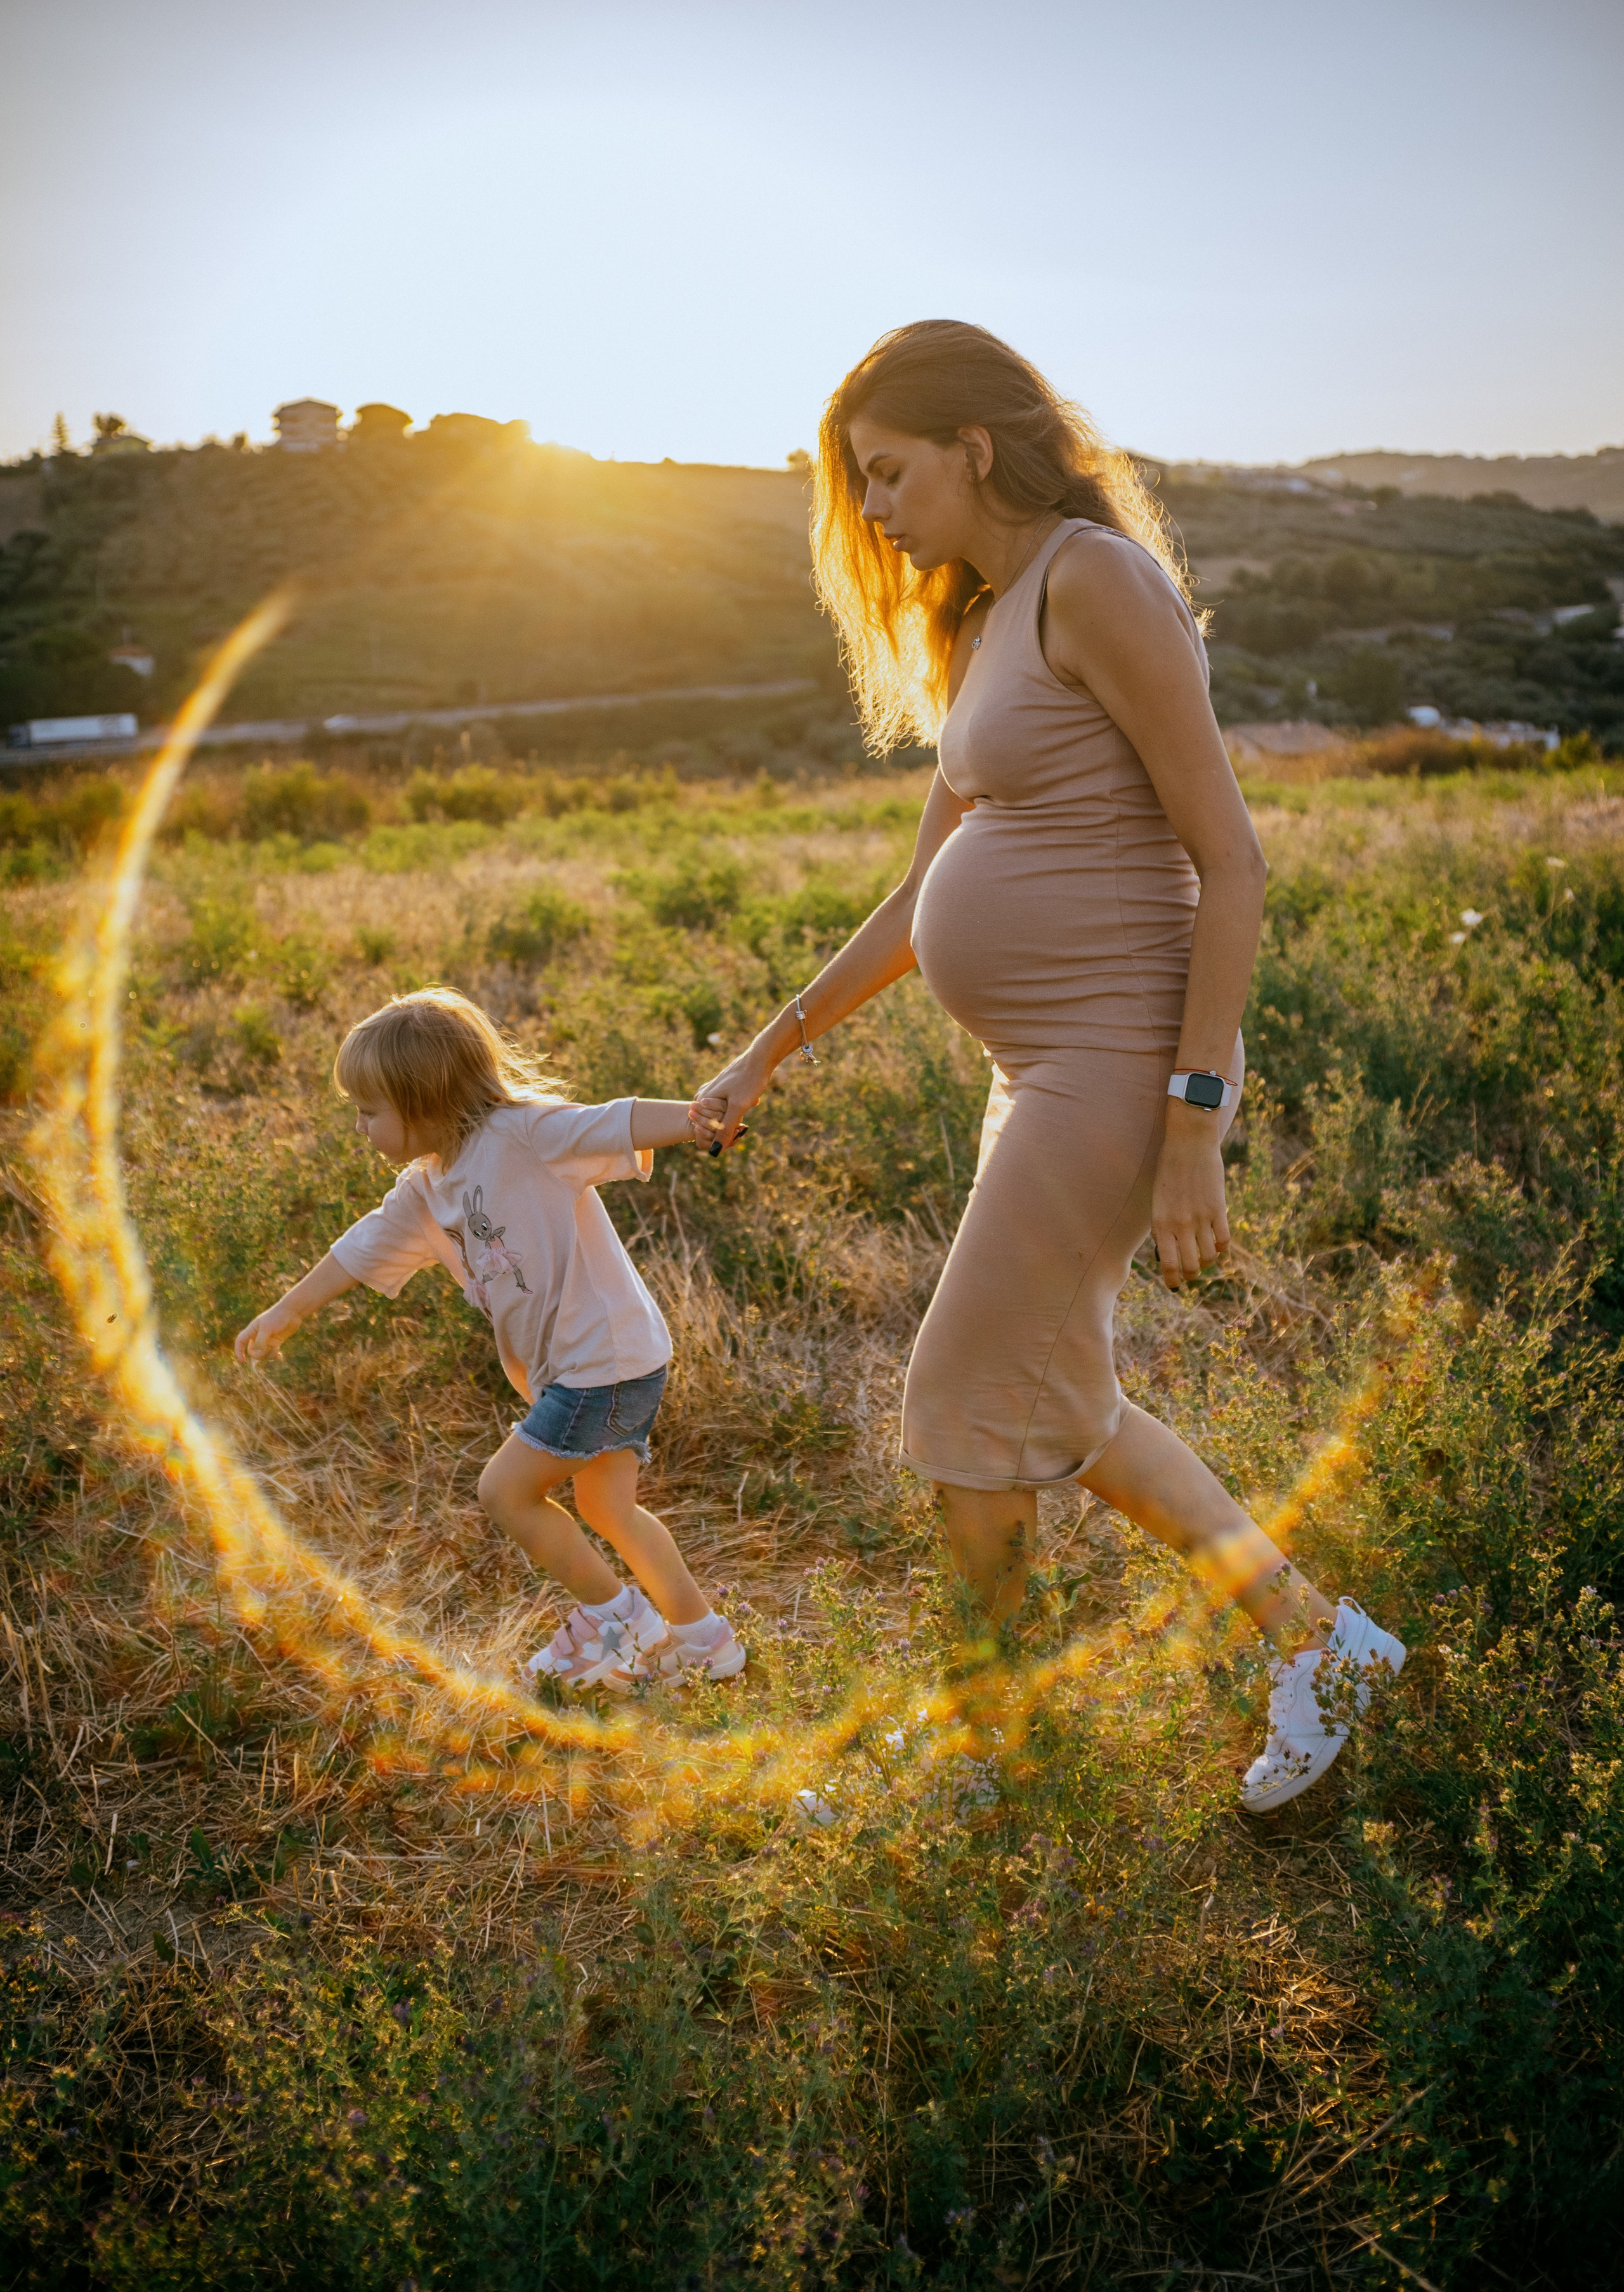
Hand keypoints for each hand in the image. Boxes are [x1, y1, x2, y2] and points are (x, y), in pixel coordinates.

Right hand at [234, 1297, 303, 1362]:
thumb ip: (261, 1341)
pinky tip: (280, 1356)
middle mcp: (258, 1335)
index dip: (239, 1351)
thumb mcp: (267, 1328)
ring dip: (269, 1355)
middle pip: (253, 1351)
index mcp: (252, 1329)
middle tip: (268, 1350)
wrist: (292, 1312)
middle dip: (259, 1355)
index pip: (240, 1341)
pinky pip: (272, 1353)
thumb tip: (259, 1353)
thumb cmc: (278, 1316)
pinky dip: (274, 1356)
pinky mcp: (276, 1341)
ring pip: (263, 1354)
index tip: (242, 1361)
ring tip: (277, 1349)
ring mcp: (268, 1339)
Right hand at [689, 1047, 772, 1153]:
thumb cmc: (748, 1080)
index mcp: (702, 1099)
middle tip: (746, 1122)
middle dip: (728, 1127)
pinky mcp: (721, 1087)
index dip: (721, 1135)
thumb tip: (715, 1152)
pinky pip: (724, 1106)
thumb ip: (725, 1129)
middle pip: (711, 1122)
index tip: (740, 1131)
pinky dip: (736, 1110)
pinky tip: (752, 1100)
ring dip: (733, 1118)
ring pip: (719, 1115)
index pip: (703, 1128)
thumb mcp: (737, 1108)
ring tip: (750, 1105)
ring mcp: (711, 1089)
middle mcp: (702, 1094)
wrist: (760, 1058)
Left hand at [1150, 1101, 1229, 1289]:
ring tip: (1204, 1258)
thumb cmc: (1169, 1169)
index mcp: (1161, 1223)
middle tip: (1191, 1273)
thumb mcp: (1158, 1199)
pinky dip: (1222, 1247)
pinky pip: (1224, 1240)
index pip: (1168, 1264)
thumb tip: (1169, 1250)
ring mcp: (1201, 1218)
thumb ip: (1164, 1224)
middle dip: (1191, 1274)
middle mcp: (1180, 1225)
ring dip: (1207, 1261)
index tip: (1174, 1285)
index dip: (1172, 1280)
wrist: (1188, 1142)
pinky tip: (1218, 1243)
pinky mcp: (1218, 1209)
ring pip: (1208, 1256)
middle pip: (1190, 1265)